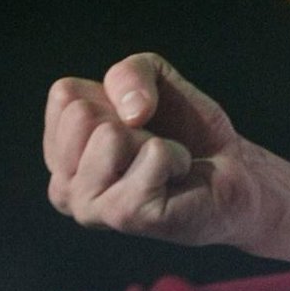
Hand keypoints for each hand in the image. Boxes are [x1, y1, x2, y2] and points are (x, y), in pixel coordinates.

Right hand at [44, 53, 263, 247]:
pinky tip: (176, 177)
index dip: (112, 92)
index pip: (64, 95)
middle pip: (80, 114)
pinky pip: (153, 154)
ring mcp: (91, 207)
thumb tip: (131, 114)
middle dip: (129, 117)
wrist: (229, 169)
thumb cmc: (184, 127)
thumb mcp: (153, 77)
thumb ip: (129, 73)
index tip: (134, 116)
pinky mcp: (126, 217)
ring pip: (111, 135)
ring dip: (152, 139)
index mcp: (60, 152)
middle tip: (150, 142)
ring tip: (161, 161)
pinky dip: (176, 155)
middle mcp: (64, 186)